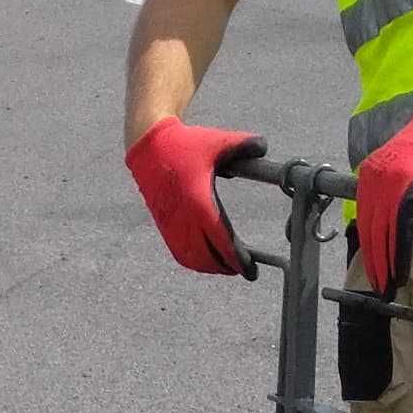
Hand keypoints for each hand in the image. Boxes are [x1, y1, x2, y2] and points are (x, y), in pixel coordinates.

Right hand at [124, 117, 259, 277]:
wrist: (149, 147)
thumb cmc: (184, 144)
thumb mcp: (216, 141)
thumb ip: (243, 144)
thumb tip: (263, 146)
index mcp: (199, 202)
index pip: (222, 240)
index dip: (238, 259)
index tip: (251, 271)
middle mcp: (185, 219)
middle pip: (209, 257)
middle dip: (227, 267)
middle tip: (244, 269)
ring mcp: (173, 225)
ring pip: (194, 259)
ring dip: (212, 267)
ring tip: (227, 266)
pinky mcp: (165, 226)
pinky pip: (182, 254)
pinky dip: (196, 262)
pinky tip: (207, 261)